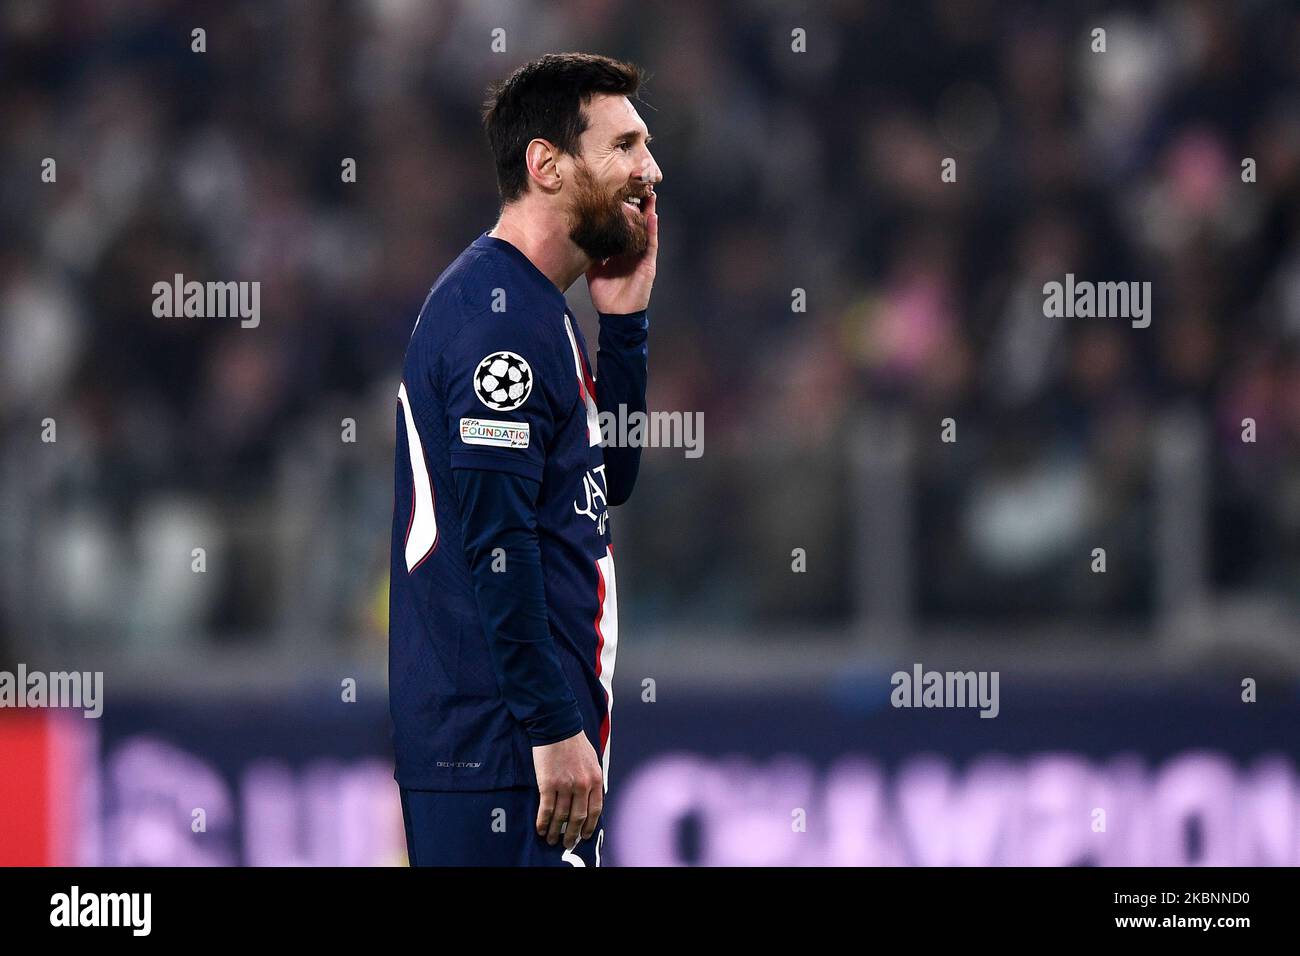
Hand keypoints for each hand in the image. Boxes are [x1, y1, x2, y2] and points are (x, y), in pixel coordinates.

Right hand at [532, 729, 603, 848]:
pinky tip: (540, 829)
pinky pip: (547, 809)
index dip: (588, 826)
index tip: (583, 835)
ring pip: (561, 816)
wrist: (557, 726)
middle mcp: (582, 785)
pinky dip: (543, 822)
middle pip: (578, 818)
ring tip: (550, 839)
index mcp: (595, 779)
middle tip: (567, 844)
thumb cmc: (574, 742)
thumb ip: (592, 780)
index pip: (595, 810)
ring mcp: (565, 785)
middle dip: (572, 834)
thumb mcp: (592, 760)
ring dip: (555, 831)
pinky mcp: (548, 784)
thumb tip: (591, 799)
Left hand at [586, 187, 658, 314]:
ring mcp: (641, 255)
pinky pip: (651, 244)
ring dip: (649, 212)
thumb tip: (575, 237)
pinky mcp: (648, 264)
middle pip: (636, 222)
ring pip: (646, 228)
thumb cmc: (605, 293)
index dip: (621, 209)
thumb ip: (588, 252)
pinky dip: (652, 230)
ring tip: (650, 194)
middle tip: (637, 185)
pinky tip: (652, 215)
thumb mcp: (592, 268)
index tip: (617, 191)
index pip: (621, 225)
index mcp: (619, 249)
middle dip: (638, 205)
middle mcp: (632, 249)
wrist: (616, 314)